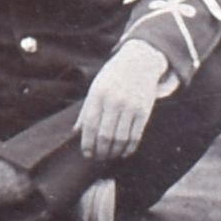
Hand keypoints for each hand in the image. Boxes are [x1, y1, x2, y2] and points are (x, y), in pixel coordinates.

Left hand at [75, 36, 173, 164]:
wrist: (140, 62)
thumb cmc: (113, 76)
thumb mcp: (96, 87)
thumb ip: (86, 109)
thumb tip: (75, 131)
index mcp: (98, 94)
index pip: (89, 124)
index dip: (87, 143)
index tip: (86, 153)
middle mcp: (114, 101)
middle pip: (105, 135)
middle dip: (100, 151)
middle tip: (98, 158)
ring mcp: (131, 106)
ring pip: (121, 138)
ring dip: (114, 152)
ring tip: (109, 156)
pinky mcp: (144, 111)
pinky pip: (136, 136)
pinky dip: (129, 148)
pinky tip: (124, 153)